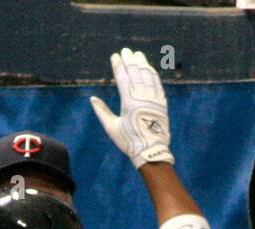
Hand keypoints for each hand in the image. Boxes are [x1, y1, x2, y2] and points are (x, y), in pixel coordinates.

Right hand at [90, 47, 172, 167]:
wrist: (151, 152)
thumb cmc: (129, 142)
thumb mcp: (112, 128)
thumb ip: (102, 112)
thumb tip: (92, 99)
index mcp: (129, 103)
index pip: (123, 78)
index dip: (118, 66)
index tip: (115, 56)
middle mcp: (142, 98)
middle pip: (136, 73)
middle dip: (130, 60)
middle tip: (125, 50)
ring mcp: (153, 100)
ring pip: (148, 76)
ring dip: (142, 64)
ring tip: (137, 55)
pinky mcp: (162, 104)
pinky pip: (157, 85)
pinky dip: (153, 75)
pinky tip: (149, 68)